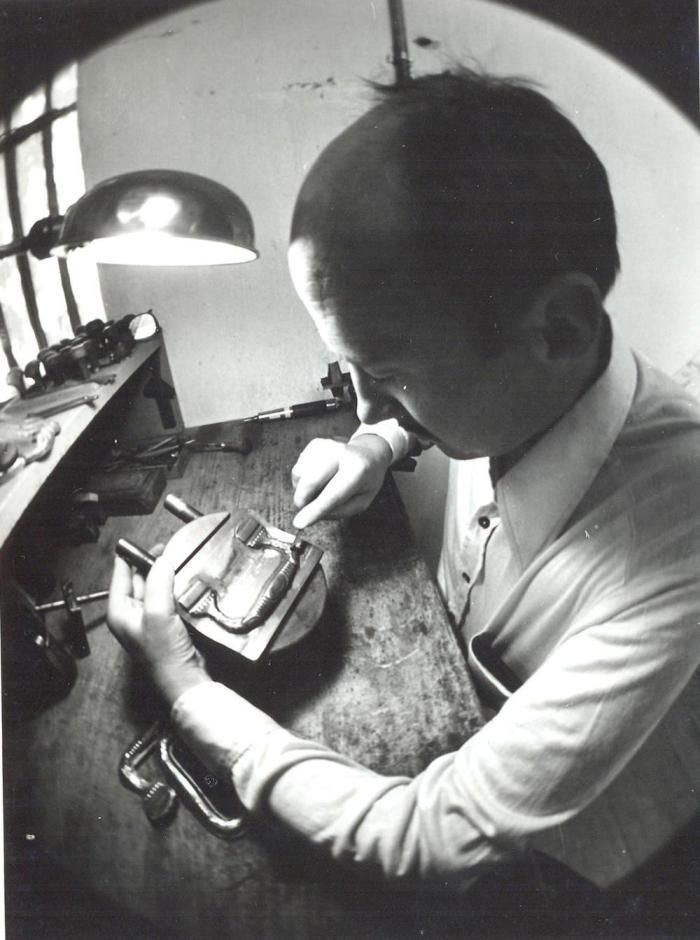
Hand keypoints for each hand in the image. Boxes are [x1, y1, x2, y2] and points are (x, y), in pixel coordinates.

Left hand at [107, 550, 209, 704]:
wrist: (185, 677)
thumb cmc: (165, 656)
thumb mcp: (157, 614)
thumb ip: (158, 584)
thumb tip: (162, 561)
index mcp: (120, 612)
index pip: (121, 575)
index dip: (130, 557)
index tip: (141, 543)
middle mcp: (131, 615)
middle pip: (139, 579)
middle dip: (152, 565)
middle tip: (166, 551)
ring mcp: (148, 619)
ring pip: (155, 587)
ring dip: (165, 577)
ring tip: (176, 565)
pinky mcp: (165, 623)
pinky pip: (167, 598)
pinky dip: (174, 589)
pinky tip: (183, 583)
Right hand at [291, 434, 392, 527]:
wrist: (369, 452)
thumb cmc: (367, 480)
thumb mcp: (362, 501)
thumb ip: (338, 511)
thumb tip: (310, 515)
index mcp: (358, 470)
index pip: (333, 494)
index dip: (315, 510)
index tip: (299, 523)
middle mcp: (340, 453)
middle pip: (310, 482)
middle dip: (302, 501)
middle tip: (305, 509)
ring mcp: (326, 446)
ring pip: (299, 475)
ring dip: (302, 490)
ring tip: (318, 490)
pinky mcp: (315, 444)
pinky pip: (298, 469)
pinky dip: (302, 480)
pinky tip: (317, 479)